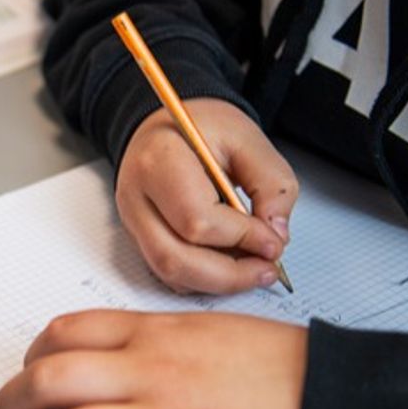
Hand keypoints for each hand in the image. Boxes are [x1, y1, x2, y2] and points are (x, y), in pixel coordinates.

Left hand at [0, 309, 307, 408]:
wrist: (348, 402)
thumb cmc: (284, 367)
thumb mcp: (212, 333)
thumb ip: (158, 343)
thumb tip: (110, 360)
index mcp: (159, 336)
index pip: (68, 333)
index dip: (31, 357)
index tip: (21, 376)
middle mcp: (156, 375)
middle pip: (55, 379)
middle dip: (11, 403)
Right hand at [118, 99, 297, 293]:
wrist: (166, 126)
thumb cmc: (202, 127)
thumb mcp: (249, 139)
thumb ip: (272, 185)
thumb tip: (275, 236)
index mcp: (159, 161)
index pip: (196, 220)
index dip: (241, 238)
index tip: (274, 242)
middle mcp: (136, 196)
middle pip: (175, 258)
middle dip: (228, 275)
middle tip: (267, 270)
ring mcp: (132, 221)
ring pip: (169, 272)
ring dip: (216, 282)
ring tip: (253, 271)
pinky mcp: (139, 237)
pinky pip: (167, 273)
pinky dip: (202, 279)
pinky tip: (228, 266)